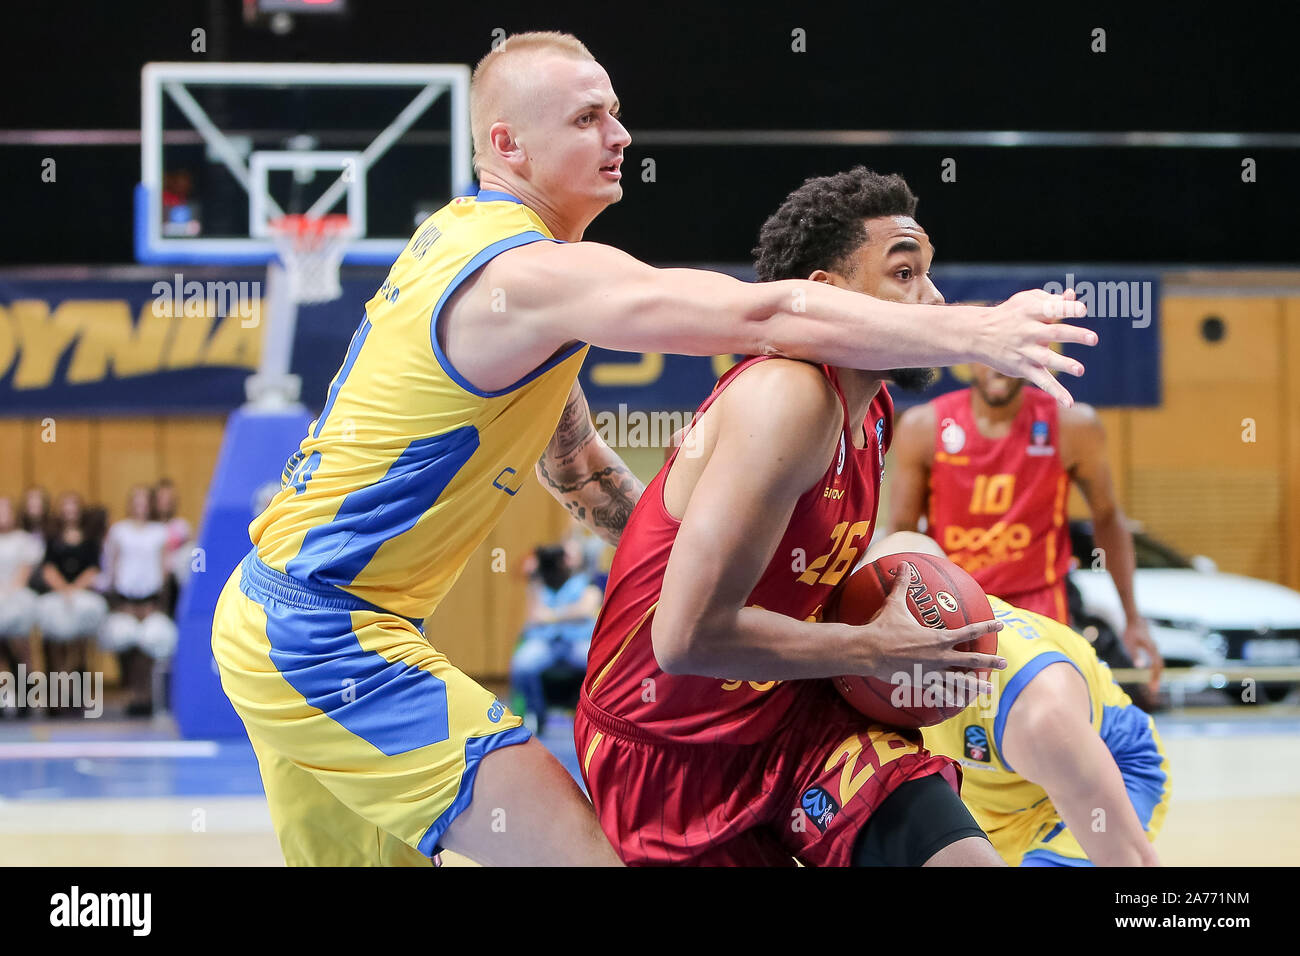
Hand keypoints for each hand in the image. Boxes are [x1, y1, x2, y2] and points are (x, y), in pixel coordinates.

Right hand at [849, 566, 1006, 704]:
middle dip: (989, 662)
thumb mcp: (894, 604)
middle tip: (1004, 663)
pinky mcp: (920, 682)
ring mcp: (931, 672)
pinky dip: (949, 696)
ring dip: (975, 685)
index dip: (986, 627)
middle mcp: (939, 656)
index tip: (1000, 625)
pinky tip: (956, 701)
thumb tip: (903, 564)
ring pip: (959, 680)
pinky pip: (938, 690)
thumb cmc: (882, 626)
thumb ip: (902, 584)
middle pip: (971, 660)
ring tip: (988, 689)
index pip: (969, 631)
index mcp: (938, 637)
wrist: (868, 651)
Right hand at [974, 288, 1095, 406]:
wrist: (978, 335)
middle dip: (1073, 335)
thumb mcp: (1026, 301)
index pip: (1051, 309)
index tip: (1082, 309)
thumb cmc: (1009, 314)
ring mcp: (1025, 351)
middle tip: (1093, 338)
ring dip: (1063, 364)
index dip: (1067, 308)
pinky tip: (1069, 402)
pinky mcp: (1023, 368)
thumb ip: (1050, 299)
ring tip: (1080, 370)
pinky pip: (1041, 380)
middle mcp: (1028, 331)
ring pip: (1046, 358)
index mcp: (1031, 312)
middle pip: (1053, 332)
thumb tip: (1072, 296)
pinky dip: (1055, 391)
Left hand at [1123, 616, 1163, 692]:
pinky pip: (1156, 661)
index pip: (1156, 667)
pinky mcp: (1152, 648)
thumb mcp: (1130, 644)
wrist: (1134, 620)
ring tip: (1153, 685)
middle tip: (1153, 690)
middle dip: (1157, 678)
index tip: (1152, 688)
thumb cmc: (1130, 632)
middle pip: (1159, 667)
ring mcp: (1154, 648)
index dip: (1155, 678)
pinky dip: (1155, 669)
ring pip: (1159, 664)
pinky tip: (1150, 674)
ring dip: (1157, 674)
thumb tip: (1139, 666)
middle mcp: (1155, 649)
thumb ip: (1135, 655)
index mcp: (1152, 650)